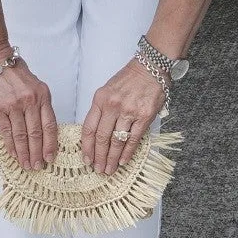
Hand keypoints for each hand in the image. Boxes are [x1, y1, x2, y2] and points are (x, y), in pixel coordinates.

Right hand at [0, 45, 58, 170]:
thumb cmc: (15, 73)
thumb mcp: (35, 85)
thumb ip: (40, 105)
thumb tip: (43, 130)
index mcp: (42, 96)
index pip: (49, 125)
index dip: (50, 144)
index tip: (51, 158)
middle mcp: (30, 101)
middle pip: (36, 133)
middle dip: (37, 153)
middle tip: (38, 166)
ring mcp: (13, 105)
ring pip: (21, 135)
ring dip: (24, 153)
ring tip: (26, 164)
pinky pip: (6, 131)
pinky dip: (11, 145)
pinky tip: (14, 154)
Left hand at [81, 57, 168, 174]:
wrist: (150, 68)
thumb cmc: (128, 80)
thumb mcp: (107, 90)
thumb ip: (100, 110)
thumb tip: (95, 135)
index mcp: (100, 99)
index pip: (89, 128)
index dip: (87, 147)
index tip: (86, 159)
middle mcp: (112, 106)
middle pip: (102, 138)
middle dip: (99, 157)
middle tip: (98, 170)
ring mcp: (129, 111)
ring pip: (116, 141)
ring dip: (112, 158)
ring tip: (109, 169)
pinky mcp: (144, 116)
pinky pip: (133, 139)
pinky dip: (127, 152)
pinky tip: (123, 161)